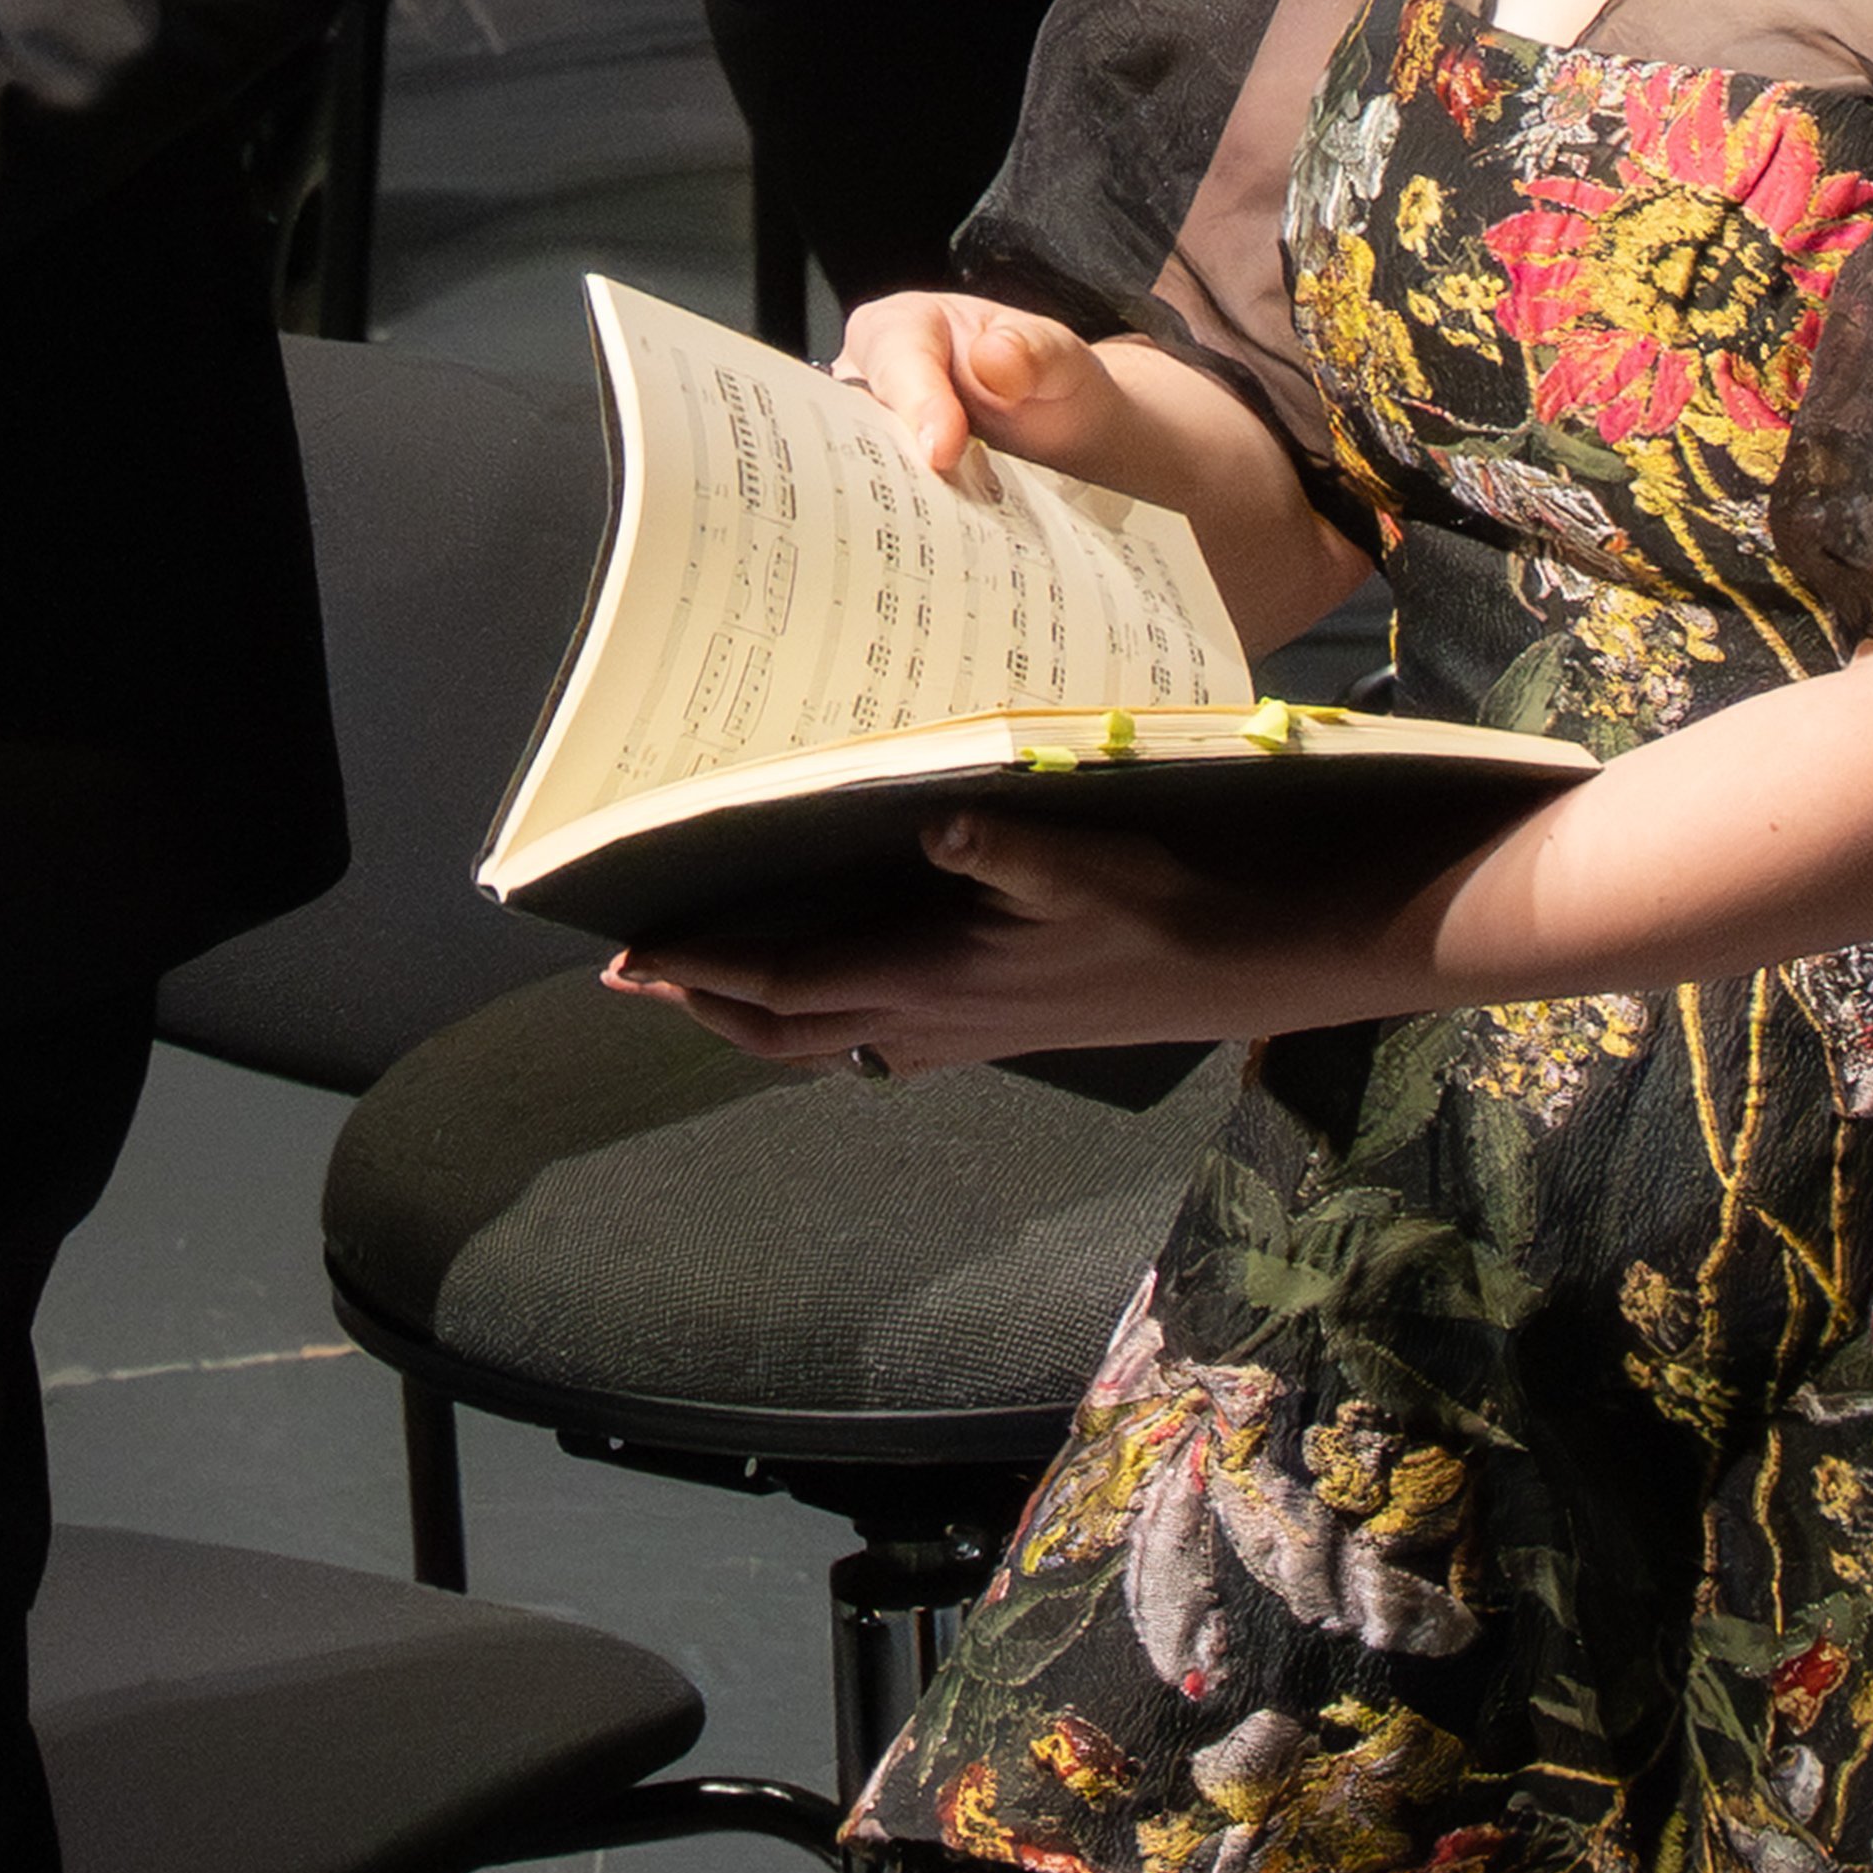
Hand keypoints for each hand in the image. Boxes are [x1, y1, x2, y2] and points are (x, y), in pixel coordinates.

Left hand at [603, 801, 1342, 1071]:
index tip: (631, 959)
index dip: (703, 972)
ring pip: (829, 1044)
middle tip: (634, 978)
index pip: (786, 983)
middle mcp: (931, 1022)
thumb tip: (940, 828)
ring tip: (706, 988)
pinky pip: (881, 1044)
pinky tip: (836, 1002)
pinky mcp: (994, 1031)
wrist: (1241, 965)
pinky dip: (830, 1026)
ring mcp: (962, 1035)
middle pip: (785, 1033)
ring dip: (758, 1020)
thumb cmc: (1160, 906)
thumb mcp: (1085, 862)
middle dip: (704, 1006)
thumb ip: (1009, 847)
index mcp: (932, 979)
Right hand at [841, 286, 1170, 499]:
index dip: (916, 403)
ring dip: (895, 501)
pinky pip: (874, 501)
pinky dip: (902, 525)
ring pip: (855, 466)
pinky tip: (934, 544)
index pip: (894, 359)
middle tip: (934, 503)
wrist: (1062, 426)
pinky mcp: (877, 479)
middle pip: (855, 419)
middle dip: (891, 461)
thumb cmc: (1047, 379)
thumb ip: (1033, 350)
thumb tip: (992, 358)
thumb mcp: (1058, 356)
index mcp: (902, 326)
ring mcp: (867, 432)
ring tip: (938, 531)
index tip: (944, 449)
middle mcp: (869, 377)